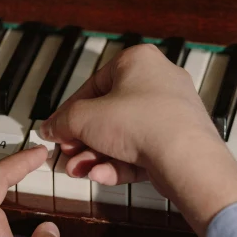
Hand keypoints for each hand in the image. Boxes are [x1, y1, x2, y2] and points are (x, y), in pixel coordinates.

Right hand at [40, 44, 236, 236]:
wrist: (186, 158)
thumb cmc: (141, 123)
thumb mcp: (86, 118)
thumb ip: (63, 121)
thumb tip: (50, 128)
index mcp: (138, 61)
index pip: (94, 85)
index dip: (70, 112)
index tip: (57, 130)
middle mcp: (159, 81)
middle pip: (109, 114)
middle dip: (84, 140)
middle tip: (68, 154)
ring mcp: (171, 113)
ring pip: (124, 136)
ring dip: (98, 155)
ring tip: (81, 171)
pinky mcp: (178, 141)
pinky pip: (142, 150)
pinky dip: (120, 164)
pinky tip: (102, 176)